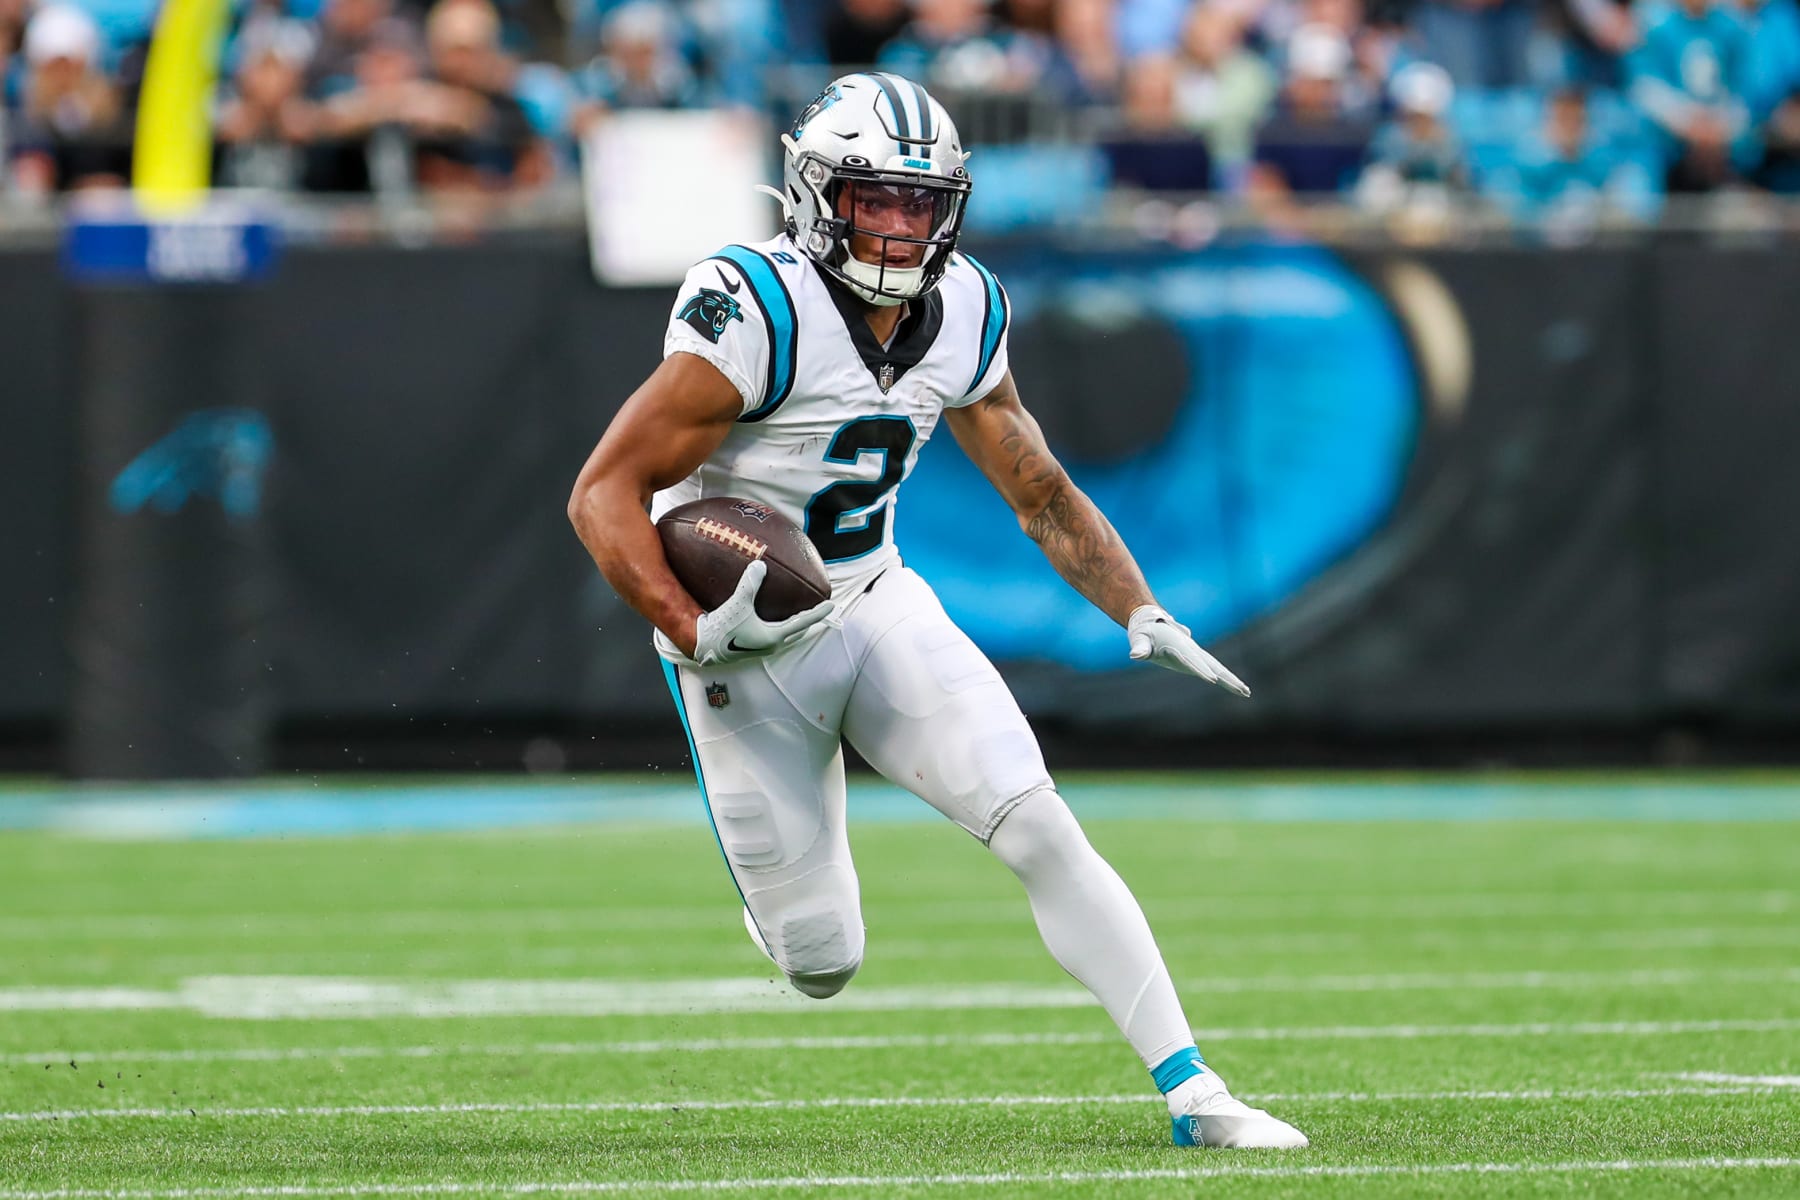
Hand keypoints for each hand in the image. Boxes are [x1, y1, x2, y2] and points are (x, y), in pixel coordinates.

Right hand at [692, 559, 834, 665]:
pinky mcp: (756, 646)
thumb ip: (749, 584)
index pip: (802, 623)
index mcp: (774, 636)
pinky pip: (778, 635)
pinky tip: (777, 618)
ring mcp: (764, 648)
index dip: (818, 613)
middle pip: (799, 632)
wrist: (704, 646)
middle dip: (810, 621)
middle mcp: (773, 645)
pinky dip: (784, 627)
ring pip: (789, 636)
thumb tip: (760, 564)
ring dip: (797, 625)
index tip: (831, 606)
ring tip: (802, 613)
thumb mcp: (737, 604)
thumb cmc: (722, 628)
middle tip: (820, 609)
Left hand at [1127, 605, 1250, 697]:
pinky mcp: (1196, 659)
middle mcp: (1191, 650)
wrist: (1152, 621)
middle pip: (1213, 665)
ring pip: (1217, 668)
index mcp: (1179, 645)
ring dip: (1231, 680)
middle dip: (1227, 678)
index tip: (1213, 680)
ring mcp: (1195, 654)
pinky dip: (1225, 678)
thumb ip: (1139, 647)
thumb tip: (1136, 655)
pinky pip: (1213, 669)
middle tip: (1243, 690)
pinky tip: (1236, 688)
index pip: (1191, 660)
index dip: (1200, 669)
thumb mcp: (1139, 638)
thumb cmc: (1144, 631)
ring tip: (1246, 692)